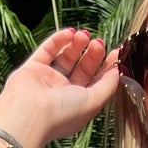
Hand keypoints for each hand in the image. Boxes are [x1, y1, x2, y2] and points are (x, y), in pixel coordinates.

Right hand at [0, 28, 119, 147]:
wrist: (29, 114)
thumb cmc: (63, 113)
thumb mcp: (94, 102)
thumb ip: (108, 86)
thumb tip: (118, 69)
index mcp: (79, 103)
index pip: (96, 81)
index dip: (106, 66)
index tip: (115, 52)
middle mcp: (64, 92)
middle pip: (83, 67)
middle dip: (92, 54)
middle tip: (98, 42)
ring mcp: (48, 80)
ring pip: (65, 57)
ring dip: (77, 45)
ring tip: (84, 35)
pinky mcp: (32, 68)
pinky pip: (47, 50)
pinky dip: (58, 40)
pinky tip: (69, 33)